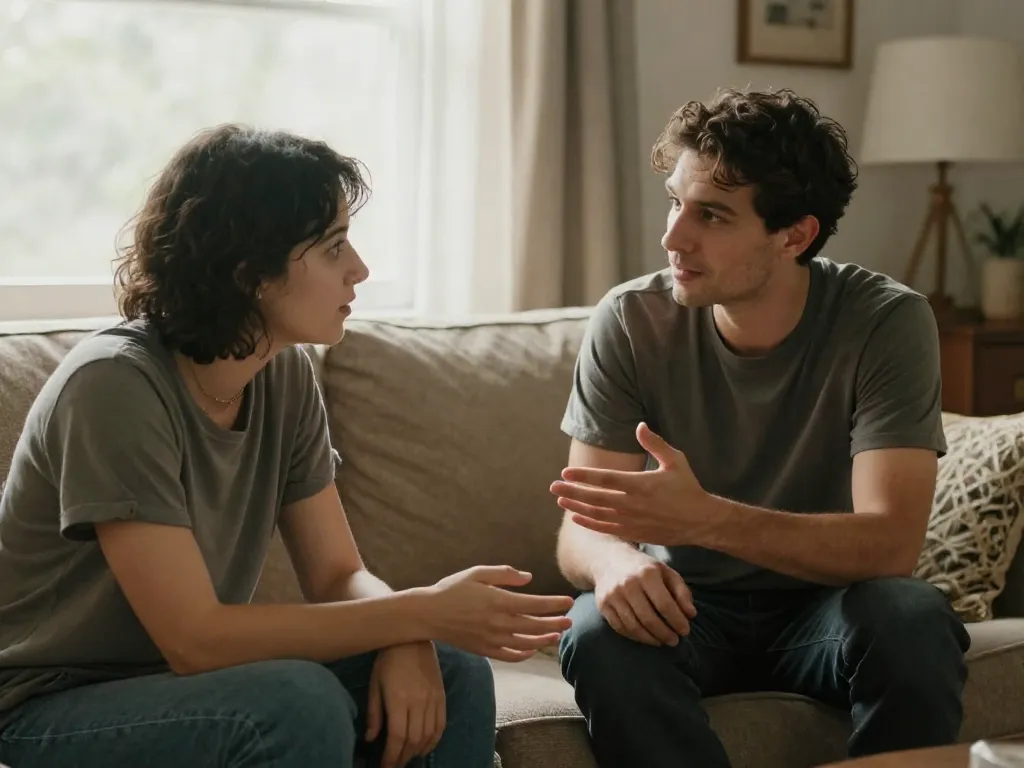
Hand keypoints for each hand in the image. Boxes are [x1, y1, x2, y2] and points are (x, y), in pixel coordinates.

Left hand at [366, 642, 444, 767]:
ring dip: (417, 752)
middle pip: (413, 740)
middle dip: (403, 758)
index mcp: (399, 699)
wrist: (412, 639)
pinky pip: (441, 725)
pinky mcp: (442, 696)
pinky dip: (434, 740)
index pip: (397, 737)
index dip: (391, 757)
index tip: (384, 767)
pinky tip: (425, 747)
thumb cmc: (388, 660)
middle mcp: (419, 701)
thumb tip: (371, 738)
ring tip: (407, 758)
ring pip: (428, 735)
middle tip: (394, 765)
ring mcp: (433, 699)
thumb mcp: (375, 684)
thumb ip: (374, 713)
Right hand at [427, 566, 573, 661]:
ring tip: (556, 636)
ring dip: (544, 639)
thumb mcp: (477, 573)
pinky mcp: (484, 650)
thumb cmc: (452, 589)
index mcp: (498, 600)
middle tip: (570, 621)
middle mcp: (498, 622)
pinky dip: (524, 653)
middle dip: (555, 623)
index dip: (554, 604)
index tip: (568, 602)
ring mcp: (492, 639)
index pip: (535, 604)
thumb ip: (504, 574)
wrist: (428, 614)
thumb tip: (529, 578)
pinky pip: (510, 655)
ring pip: (526, 642)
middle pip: (535, 625)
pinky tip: (532, 649)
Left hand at [549, 422, 709, 545]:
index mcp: (642, 485)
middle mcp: (634, 504)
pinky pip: (607, 529)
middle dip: (572, 491)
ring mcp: (633, 521)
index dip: (585, 476)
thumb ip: (655, 444)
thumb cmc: (687, 487)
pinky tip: (576, 517)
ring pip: (598, 514)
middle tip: (553, 486)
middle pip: (596, 498)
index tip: (566, 471)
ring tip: (560, 499)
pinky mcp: (635, 533)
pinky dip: (590, 523)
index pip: (607, 479)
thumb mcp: (675, 460)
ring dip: (577, 507)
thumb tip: (639, 425)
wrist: (701, 521)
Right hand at [593, 550, 695, 645]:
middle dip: (665, 634)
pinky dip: (635, 637)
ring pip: (633, 626)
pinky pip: (620, 628)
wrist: (609, 559)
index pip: (665, 604)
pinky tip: (646, 637)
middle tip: (675, 641)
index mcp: (647, 573)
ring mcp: (613, 595)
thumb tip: (691, 615)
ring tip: (662, 641)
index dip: (677, 621)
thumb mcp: (666, 572)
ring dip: (650, 639)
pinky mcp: (603, 605)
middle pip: (649, 618)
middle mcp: (628, 584)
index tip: (685, 631)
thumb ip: (681, 592)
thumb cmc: (644, 568)